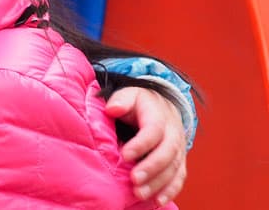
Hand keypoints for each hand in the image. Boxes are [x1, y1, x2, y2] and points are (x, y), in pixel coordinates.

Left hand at [105, 87, 186, 205]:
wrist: (162, 105)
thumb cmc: (139, 102)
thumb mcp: (129, 94)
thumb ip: (121, 99)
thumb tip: (113, 108)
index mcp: (159, 116)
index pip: (153, 131)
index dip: (141, 144)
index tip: (125, 155)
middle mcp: (173, 133)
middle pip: (167, 153)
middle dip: (151, 168)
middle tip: (134, 180)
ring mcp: (178, 149)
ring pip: (173, 168)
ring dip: (158, 183)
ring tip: (140, 194)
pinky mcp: (179, 161)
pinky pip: (179, 177)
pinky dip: (170, 190)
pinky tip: (158, 201)